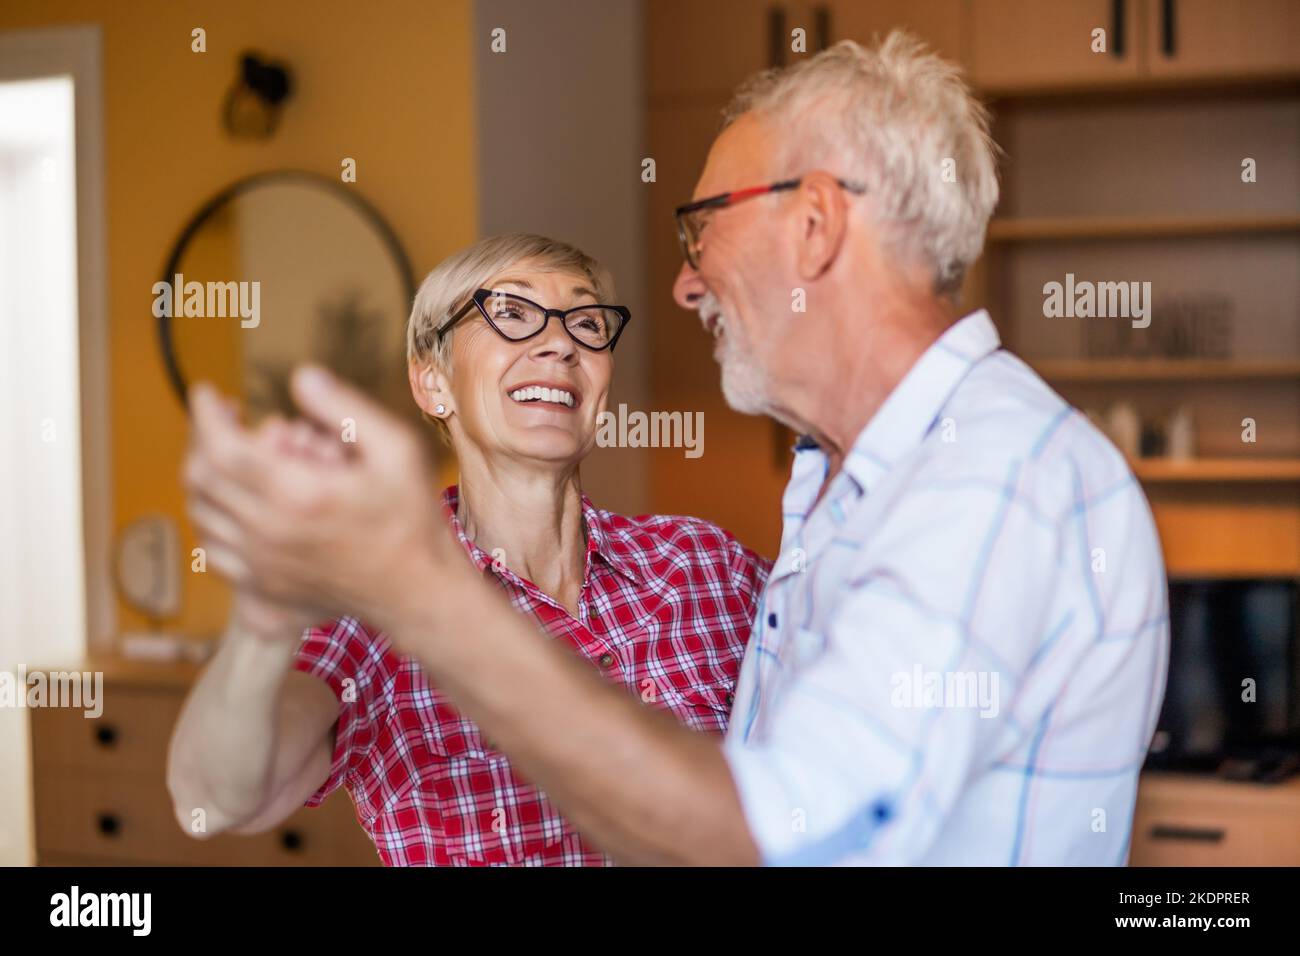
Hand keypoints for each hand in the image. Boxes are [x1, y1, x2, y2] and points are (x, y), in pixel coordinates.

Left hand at [183, 366, 463, 637]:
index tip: (208, 393)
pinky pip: (212, 549)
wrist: (417, 590)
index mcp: (298, 493)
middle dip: (201, 438)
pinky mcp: (264, 585)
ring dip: (203, 478)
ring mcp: (262, 563)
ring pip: (200, 514)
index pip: (221, 448)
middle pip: (200, 477)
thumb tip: (301, 377)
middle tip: (222, 419)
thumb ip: (346, 409)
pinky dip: (210, 520)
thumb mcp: (397, 449)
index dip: (205, 414)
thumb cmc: (412, 517)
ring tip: (226, 456)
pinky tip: (232, 503)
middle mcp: (268, 530)